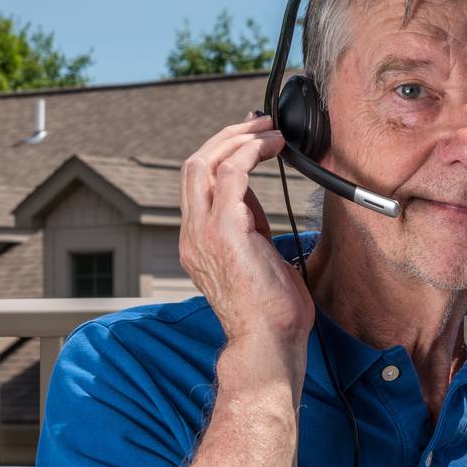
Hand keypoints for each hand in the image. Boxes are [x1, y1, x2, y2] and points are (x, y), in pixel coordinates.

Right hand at [179, 113, 313, 350]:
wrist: (268, 342)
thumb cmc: (273, 311)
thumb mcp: (258, 258)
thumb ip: (249, 228)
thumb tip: (254, 198)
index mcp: (198, 242)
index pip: (198, 185)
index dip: (222, 154)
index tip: (250, 140)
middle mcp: (192, 234)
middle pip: (193, 166)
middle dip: (226, 137)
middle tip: (260, 124)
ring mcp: (203, 232)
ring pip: (204, 163)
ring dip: (239, 139)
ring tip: (270, 131)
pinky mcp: (224, 232)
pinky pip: (230, 175)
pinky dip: (251, 153)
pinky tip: (274, 147)